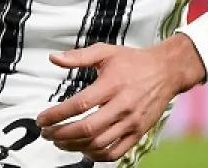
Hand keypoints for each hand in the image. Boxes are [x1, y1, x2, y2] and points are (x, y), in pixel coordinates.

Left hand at [37, 35, 205, 160]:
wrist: (166, 72)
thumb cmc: (133, 61)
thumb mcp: (105, 51)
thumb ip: (78, 56)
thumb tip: (53, 58)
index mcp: (112, 85)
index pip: (79, 104)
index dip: (57, 114)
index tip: (41, 120)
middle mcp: (122, 106)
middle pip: (88, 128)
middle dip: (62, 134)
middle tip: (46, 133)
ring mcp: (132, 122)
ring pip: (100, 143)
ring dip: (75, 146)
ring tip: (59, 142)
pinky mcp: (139, 132)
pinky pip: (117, 152)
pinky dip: (97, 155)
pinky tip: (83, 150)